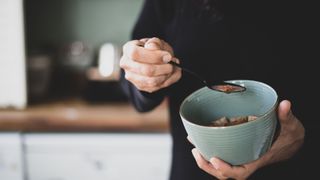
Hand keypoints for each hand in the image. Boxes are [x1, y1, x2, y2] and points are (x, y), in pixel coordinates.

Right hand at [120, 37, 180, 92]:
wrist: (153, 61)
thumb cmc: (154, 49)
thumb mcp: (156, 42)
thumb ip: (155, 43)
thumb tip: (152, 47)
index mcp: (128, 49)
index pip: (135, 53)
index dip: (153, 56)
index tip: (168, 56)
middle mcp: (126, 64)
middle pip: (145, 70)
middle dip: (163, 68)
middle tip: (172, 64)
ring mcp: (132, 77)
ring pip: (151, 81)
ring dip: (166, 75)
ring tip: (172, 68)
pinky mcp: (140, 86)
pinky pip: (156, 87)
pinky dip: (167, 81)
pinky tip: (170, 74)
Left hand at [190, 100, 304, 179]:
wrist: (290, 142)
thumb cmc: (289, 137)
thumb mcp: (291, 127)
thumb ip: (286, 116)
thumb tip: (284, 104)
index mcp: (257, 159)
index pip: (241, 172)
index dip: (226, 169)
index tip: (215, 159)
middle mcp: (247, 160)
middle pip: (224, 173)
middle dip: (208, 166)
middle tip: (196, 151)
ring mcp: (241, 156)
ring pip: (220, 166)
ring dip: (205, 159)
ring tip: (194, 146)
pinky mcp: (237, 150)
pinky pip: (222, 154)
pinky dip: (209, 149)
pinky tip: (200, 139)